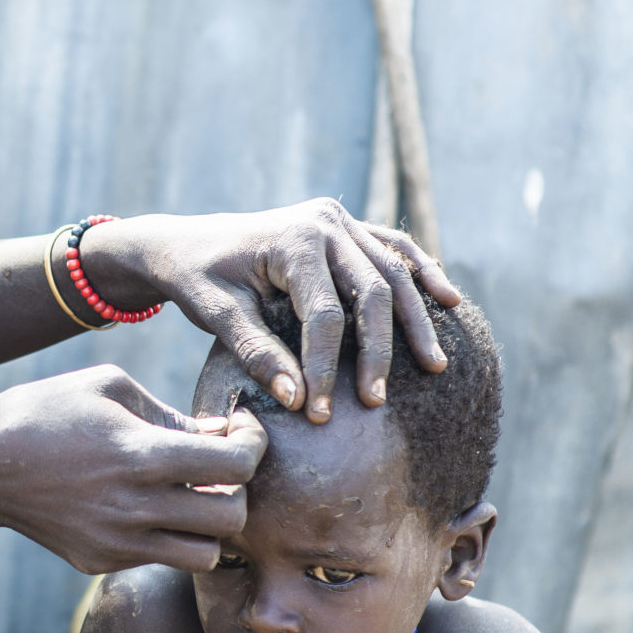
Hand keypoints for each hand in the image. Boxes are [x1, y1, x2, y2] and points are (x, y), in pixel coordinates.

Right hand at [0, 365, 266, 574]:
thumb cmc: (46, 412)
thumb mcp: (110, 388)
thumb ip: (172, 414)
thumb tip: (222, 433)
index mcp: (142, 455)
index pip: (237, 465)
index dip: (253, 446)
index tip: (240, 432)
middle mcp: (135, 507)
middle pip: (232, 519)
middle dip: (239, 491)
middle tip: (220, 470)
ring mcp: (117, 543)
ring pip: (204, 555)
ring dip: (209, 526)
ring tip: (191, 497)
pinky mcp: (99, 562)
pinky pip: (159, 558)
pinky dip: (166, 536)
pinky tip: (145, 507)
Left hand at [75, 202, 459, 422]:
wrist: (184, 241)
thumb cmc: (197, 278)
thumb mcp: (216, 315)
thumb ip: (256, 354)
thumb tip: (296, 400)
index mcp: (293, 239)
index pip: (325, 314)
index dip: (326, 366)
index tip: (321, 413)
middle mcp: (325, 222)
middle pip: (373, 291)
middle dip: (379, 351)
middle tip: (377, 401)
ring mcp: (340, 220)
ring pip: (394, 271)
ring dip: (417, 318)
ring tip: (435, 366)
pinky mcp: (346, 226)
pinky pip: (394, 248)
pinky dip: (421, 272)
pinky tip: (448, 299)